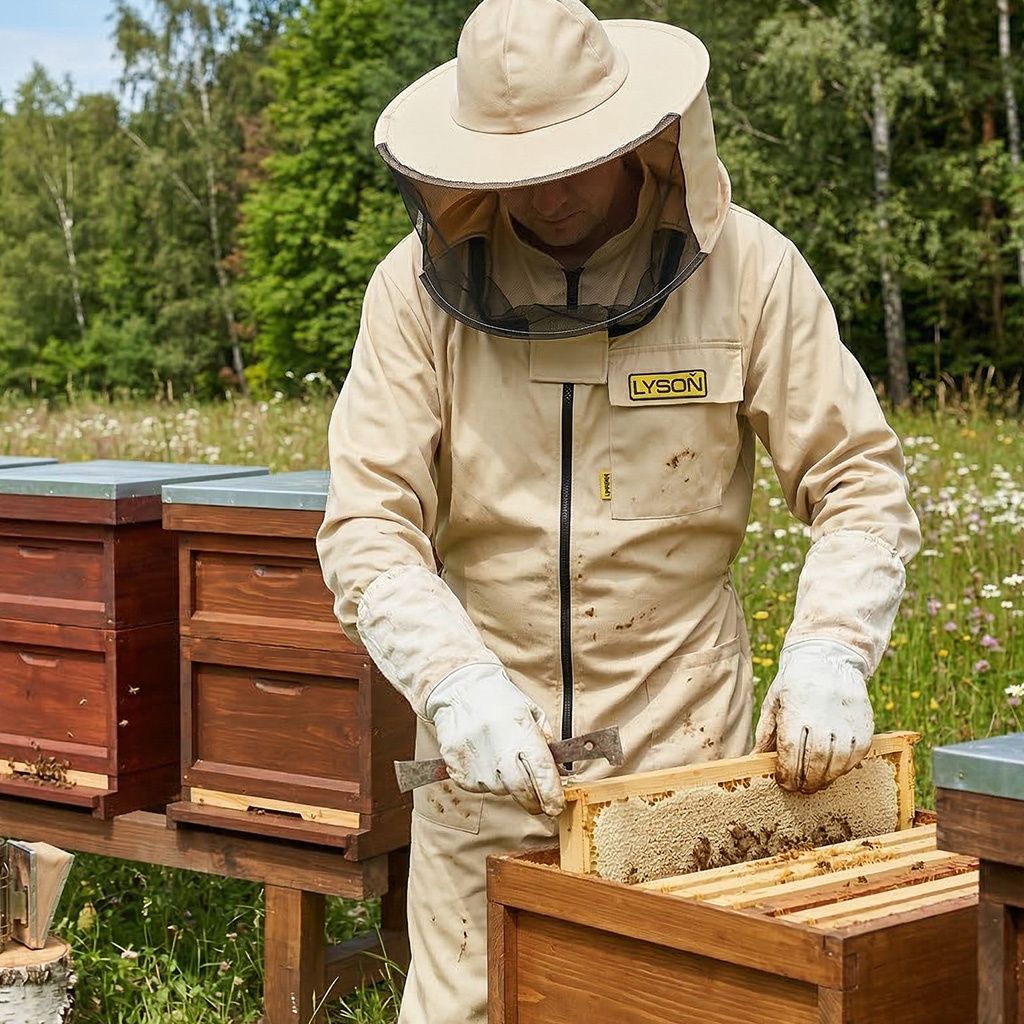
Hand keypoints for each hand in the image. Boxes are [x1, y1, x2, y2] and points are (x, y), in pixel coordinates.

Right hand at [425, 663, 564, 816]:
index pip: (542, 772)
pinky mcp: (457, 768)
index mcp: (521, 731)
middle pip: (521, 790)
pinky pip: (477, 787)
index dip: (551, 794)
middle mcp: (498, 748)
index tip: (556, 806)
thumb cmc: (500, 701)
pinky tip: (482, 758)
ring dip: (505, 783)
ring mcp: (476, 760)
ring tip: (499, 757)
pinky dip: (484, 780)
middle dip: (533, 801)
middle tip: (538, 803)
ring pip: (498, 790)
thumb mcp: (531, 713)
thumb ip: (545, 742)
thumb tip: (557, 773)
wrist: (460, 690)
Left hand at [753, 639, 873, 793]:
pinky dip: (844, 768)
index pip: (791, 753)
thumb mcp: (774, 702)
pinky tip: (833, 769)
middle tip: (800, 789)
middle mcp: (823, 719)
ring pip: (837, 764)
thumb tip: (754, 759)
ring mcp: (847, 723)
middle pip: (815, 763)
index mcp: (796, 711)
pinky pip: (855, 757)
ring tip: (815, 783)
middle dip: (806, 781)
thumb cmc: (795, 682)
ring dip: (825, 779)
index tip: (783, 782)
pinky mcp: (864, 727)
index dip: (787, 773)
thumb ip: (766, 733)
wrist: (829, 658)